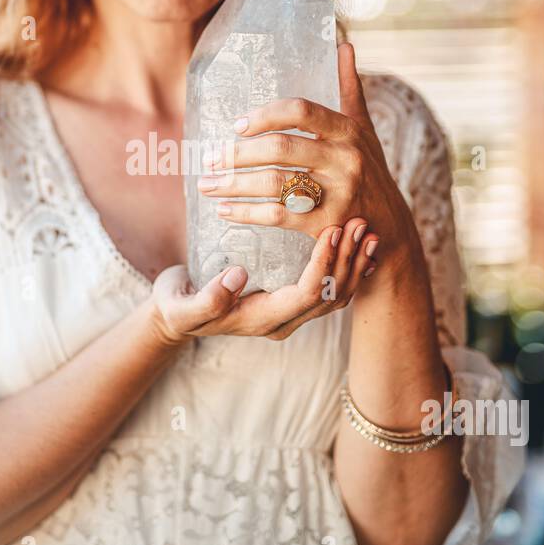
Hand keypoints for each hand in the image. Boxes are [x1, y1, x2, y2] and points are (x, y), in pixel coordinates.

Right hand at [150, 216, 377, 343]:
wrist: (177, 314)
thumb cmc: (178, 307)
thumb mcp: (181, 306)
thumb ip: (206, 299)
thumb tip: (237, 277)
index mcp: (263, 321)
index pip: (307, 295)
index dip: (323, 265)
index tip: (330, 231)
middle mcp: (284, 320)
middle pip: (332, 296)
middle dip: (348, 259)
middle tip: (359, 223)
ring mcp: (291, 312)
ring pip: (337, 293)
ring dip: (354, 261)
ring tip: (366, 228)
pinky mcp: (292, 298)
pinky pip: (331, 286)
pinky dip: (348, 264)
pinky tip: (357, 243)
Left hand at [197, 42, 419, 274]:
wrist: (388, 226)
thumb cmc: (370, 170)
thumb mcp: (364, 128)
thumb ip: (349, 89)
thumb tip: (344, 45)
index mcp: (348, 131)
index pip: (301, 111)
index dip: (265, 115)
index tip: (237, 125)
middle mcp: (344, 159)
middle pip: (280, 149)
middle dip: (237, 154)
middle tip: (209, 159)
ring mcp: (337, 193)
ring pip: (274, 183)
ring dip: (233, 185)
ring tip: (207, 185)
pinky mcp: (326, 224)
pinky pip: (277, 215)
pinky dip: (246, 213)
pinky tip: (224, 210)